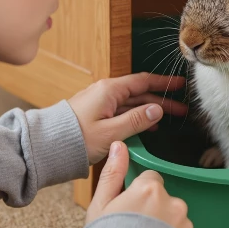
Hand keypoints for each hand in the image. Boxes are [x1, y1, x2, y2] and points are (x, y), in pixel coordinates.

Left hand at [68, 72, 186, 164]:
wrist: (47, 146)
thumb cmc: (75, 139)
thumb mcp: (111, 132)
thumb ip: (136, 120)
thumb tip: (157, 110)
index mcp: (109, 90)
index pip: (142, 81)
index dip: (163, 83)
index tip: (180, 84)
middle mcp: (104, 92)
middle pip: (139, 93)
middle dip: (160, 100)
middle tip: (181, 109)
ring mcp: (99, 103)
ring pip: (131, 103)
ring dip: (149, 110)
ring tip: (168, 119)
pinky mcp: (95, 114)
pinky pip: (121, 111)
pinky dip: (136, 116)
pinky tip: (146, 126)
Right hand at [86, 141, 197, 227]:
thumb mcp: (100, 205)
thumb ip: (113, 173)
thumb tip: (119, 145)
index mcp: (150, 188)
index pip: (151, 179)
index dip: (139, 192)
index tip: (130, 207)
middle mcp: (172, 202)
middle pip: (164, 199)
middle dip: (153, 210)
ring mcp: (184, 225)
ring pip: (175, 219)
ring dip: (165, 227)